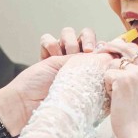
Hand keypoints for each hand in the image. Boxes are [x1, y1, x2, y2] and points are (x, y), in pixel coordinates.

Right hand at [0, 28, 117, 136]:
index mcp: (89, 69)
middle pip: (87, 35)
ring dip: (69, 41)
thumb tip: (111, 60)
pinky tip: (49, 56)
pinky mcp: (44, 53)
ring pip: (68, 33)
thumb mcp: (81, 87)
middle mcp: (75, 60)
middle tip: (86, 51)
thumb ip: (93, 72)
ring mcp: (59, 55)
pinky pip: (48, 38)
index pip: (101, 48)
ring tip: (65, 55)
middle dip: (87, 39)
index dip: (102, 46)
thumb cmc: (57, 104)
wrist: (26, 105)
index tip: (102, 52)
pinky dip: (50, 45)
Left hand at [104, 52, 137, 137]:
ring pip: (115, 64)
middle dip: (112, 46)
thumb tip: (123, 60)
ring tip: (118, 96)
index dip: (124, 50)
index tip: (114, 48)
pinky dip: (107, 87)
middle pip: (127, 48)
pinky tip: (115, 99)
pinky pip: (107, 74)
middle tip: (101, 49)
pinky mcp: (124, 79)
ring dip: (111, 78)